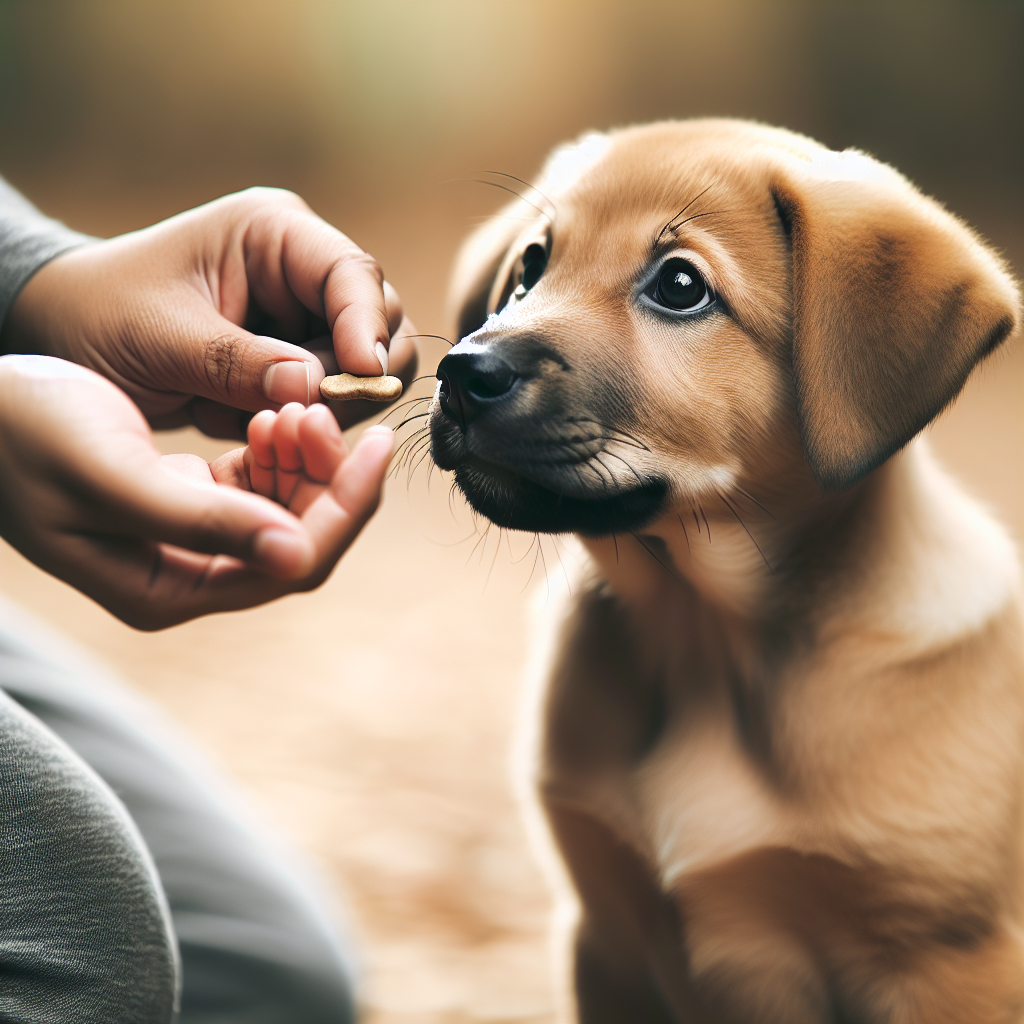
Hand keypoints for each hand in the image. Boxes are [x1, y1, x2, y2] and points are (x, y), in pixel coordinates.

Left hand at [0, 187, 417, 436]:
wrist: (68, 338)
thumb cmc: (102, 316)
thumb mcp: (161, 339)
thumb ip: (238, 363)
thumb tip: (313, 385)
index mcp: (274, 235)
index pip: (353, 274)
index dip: (366, 327)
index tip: (361, 378)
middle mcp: (303, 272)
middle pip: (380, 323)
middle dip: (351, 376)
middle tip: (298, 412)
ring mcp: (305, 318)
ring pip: (367, 369)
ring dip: (321, 404)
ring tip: (244, 413)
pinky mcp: (298, 361)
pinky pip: (332, 399)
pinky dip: (297, 419)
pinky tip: (235, 415)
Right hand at [0, 355, 392, 628]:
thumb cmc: (23, 435)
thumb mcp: (111, 474)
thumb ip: (201, 520)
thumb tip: (296, 554)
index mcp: (167, 589)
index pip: (288, 567)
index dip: (344, 510)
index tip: (378, 447)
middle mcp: (187, 576)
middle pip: (297, 542)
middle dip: (328, 479)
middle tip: (332, 413)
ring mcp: (192, 542)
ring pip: (285, 511)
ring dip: (303, 460)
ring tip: (291, 406)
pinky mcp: (193, 502)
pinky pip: (261, 485)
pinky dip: (277, 450)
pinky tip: (270, 414)